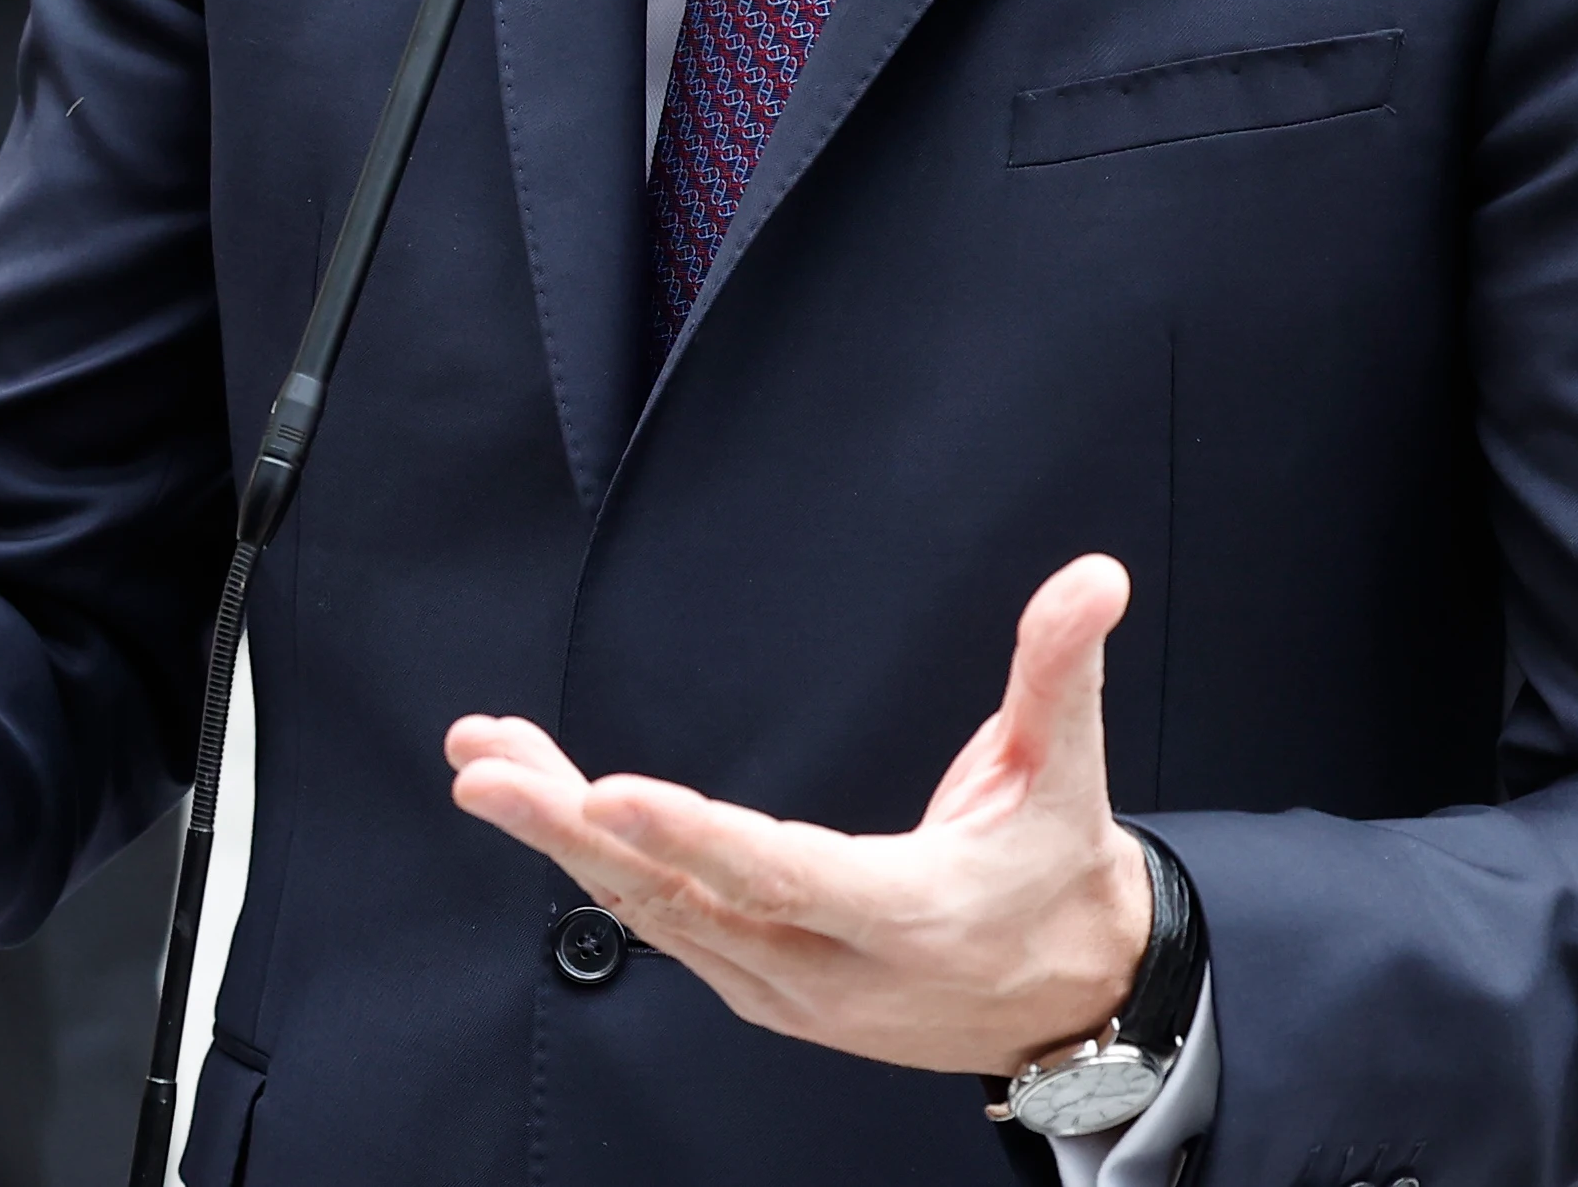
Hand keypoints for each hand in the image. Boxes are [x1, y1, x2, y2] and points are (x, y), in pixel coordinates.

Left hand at [444, 553, 1155, 1076]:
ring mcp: (783, 988)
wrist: (1068, 998)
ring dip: (560, 838)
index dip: (692, 836)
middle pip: (682, 901)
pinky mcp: (757, 987)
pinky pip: (659, 926)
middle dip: (571, 833)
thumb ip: (1059, 670)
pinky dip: (592, 862)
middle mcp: (829, 967)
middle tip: (485, 774)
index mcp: (906, 912)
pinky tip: (541, 803)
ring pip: (652, 914)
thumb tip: (1093, 578)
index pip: (781, 875)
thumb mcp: (1065, 771)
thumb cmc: (1056, 870)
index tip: (606, 790)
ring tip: (483, 761)